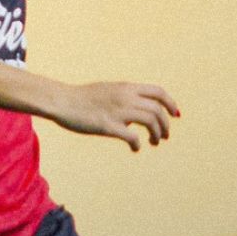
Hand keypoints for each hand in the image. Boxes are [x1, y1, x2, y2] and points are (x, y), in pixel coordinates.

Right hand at [49, 81, 179, 150]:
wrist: (61, 101)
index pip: (158, 92)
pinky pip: (132, 136)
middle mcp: (125, 97)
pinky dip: (138, 144)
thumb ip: (124, 97)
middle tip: (164, 136)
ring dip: (157, 134)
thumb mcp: (107, 90)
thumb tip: (135, 114)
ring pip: (150, 122)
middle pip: (157, 110)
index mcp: (125, 87)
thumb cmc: (81, 98)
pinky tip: (135, 148)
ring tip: (154, 142)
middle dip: (165, 125)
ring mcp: (117, 111)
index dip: (171, 103)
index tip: (175, 115)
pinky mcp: (108, 126)